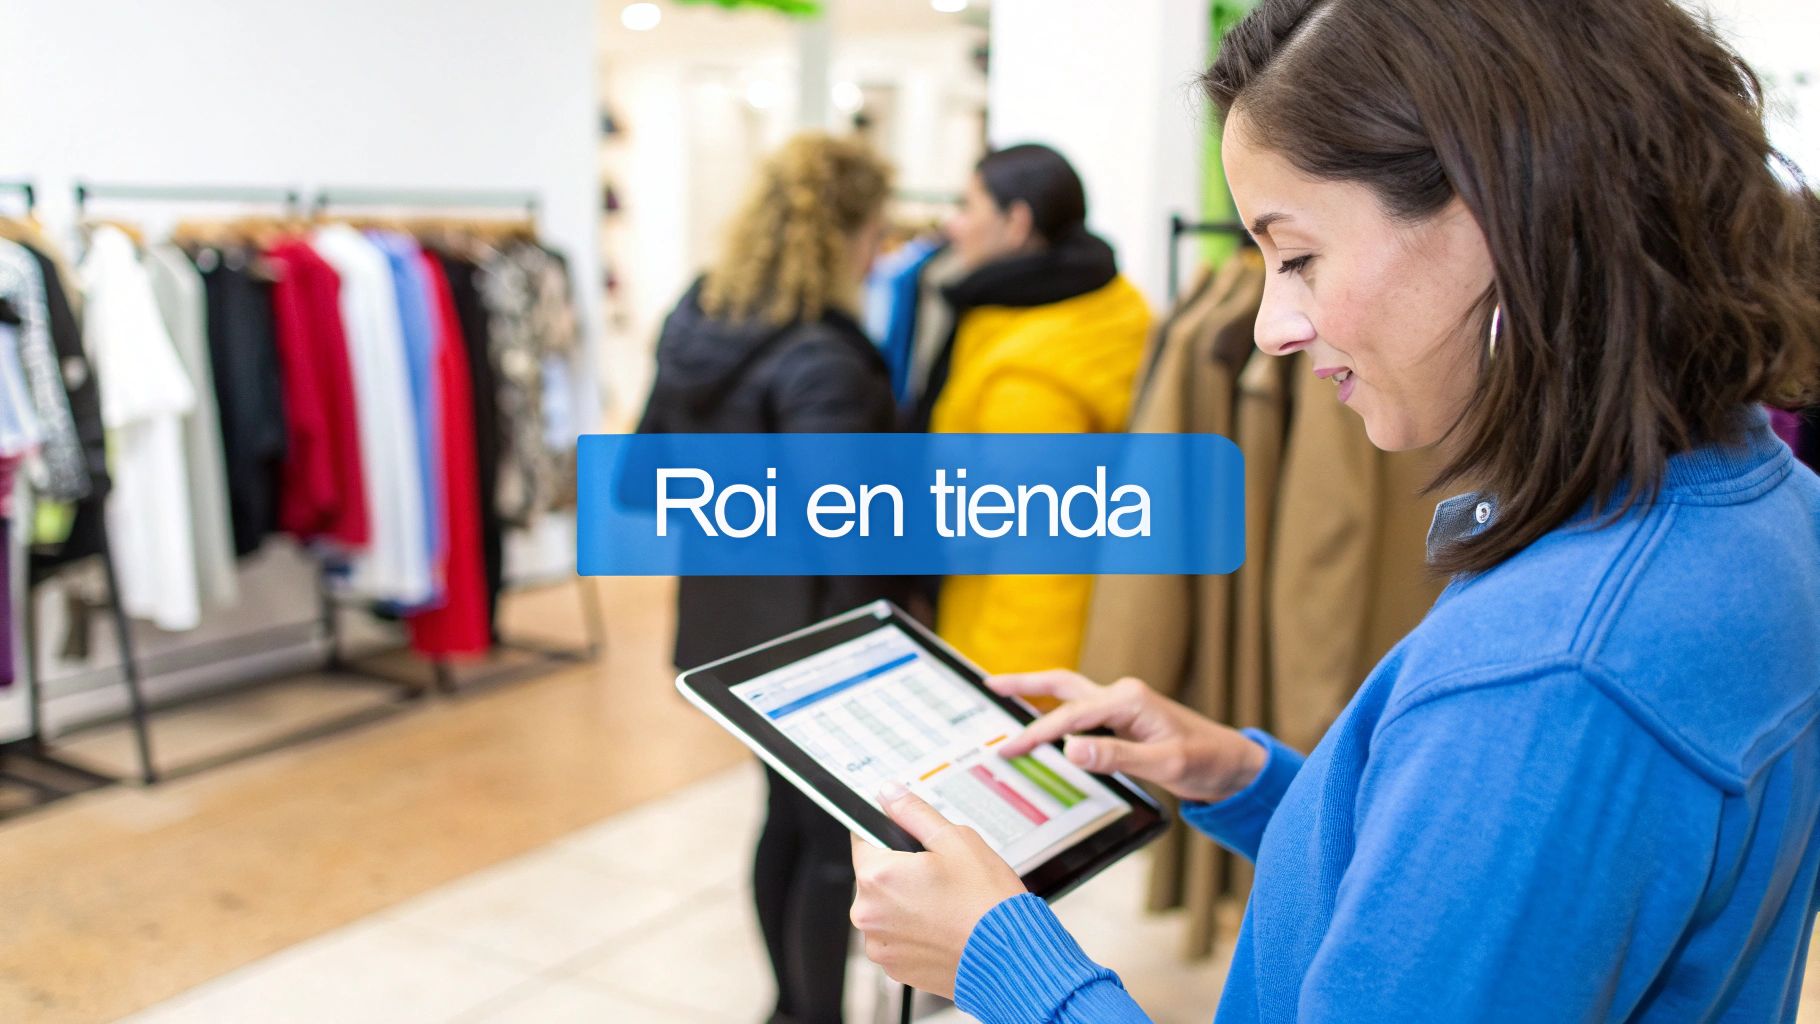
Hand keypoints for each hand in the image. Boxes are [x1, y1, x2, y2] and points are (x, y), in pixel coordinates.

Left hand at [850, 785, 1027, 997]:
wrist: (1009, 958)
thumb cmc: (985, 902)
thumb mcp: (955, 840)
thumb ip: (913, 812)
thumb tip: (889, 794)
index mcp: (877, 876)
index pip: (862, 837)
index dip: (888, 834)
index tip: (909, 843)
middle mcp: (868, 913)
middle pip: (874, 876)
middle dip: (901, 871)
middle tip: (939, 875)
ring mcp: (880, 944)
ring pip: (886, 908)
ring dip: (906, 903)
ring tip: (945, 904)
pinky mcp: (894, 968)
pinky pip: (897, 937)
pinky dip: (914, 932)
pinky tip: (944, 927)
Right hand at [990, 670, 1266, 803]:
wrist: (1231, 764)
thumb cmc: (1204, 761)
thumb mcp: (1164, 765)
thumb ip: (1116, 756)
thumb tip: (1071, 748)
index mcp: (1129, 700)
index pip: (1071, 716)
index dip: (1037, 733)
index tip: (1010, 749)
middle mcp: (1122, 696)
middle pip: (1063, 685)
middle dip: (1024, 684)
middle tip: (989, 685)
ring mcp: (1123, 706)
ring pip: (1070, 694)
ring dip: (1036, 693)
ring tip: (1002, 693)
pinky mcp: (1124, 719)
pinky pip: (1081, 712)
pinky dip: (1056, 713)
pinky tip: (1043, 725)